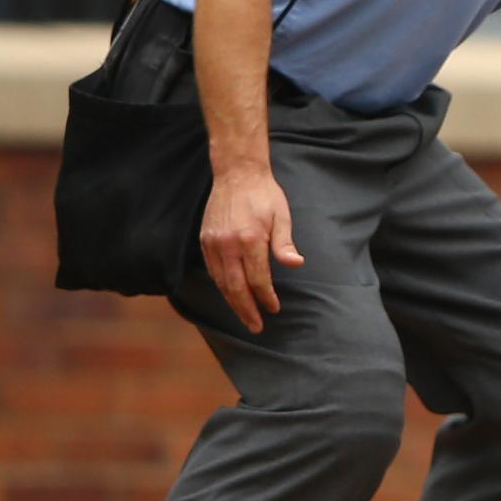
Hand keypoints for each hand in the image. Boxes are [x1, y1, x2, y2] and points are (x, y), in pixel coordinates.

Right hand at [197, 166, 299, 333]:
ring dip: (233, 302)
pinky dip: (222, 286)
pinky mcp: (204, 240)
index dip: (266, 297)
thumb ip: (285, 243)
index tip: (274, 308)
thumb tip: (296, 264)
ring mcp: (213, 243)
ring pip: (221, 282)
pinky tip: (231, 295)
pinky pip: (212, 271)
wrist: (237, 173)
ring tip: (245, 316)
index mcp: (250, 239)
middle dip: (246, 309)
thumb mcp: (282, 216)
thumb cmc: (265, 195)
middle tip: (256, 327)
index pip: (258, 279)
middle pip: (235, 287)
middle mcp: (228, 244)